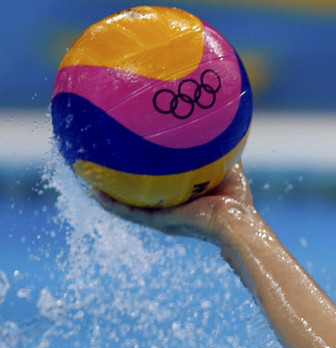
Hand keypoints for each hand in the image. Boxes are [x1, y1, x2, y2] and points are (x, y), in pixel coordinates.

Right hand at [96, 164, 256, 243]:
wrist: (237, 224)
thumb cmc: (237, 203)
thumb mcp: (227, 169)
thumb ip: (220, 149)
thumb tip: (219, 123)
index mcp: (179, 198)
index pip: (156, 184)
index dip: (141, 170)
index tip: (128, 155)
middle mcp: (166, 208)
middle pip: (135, 194)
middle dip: (117, 181)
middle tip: (99, 163)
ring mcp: (161, 217)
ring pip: (125, 204)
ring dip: (106, 193)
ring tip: (86, 178)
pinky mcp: (159, 222)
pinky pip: (129, 213)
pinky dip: (111, 205)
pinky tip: (94, 193)